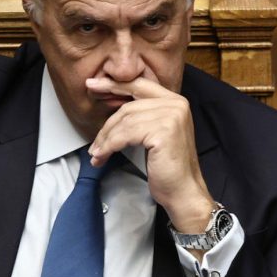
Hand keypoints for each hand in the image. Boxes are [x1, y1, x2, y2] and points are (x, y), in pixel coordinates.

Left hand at [86, 76, 215, 234]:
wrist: (184, 192)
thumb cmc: (168, 167)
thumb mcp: (155, 133)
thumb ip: (142, 115)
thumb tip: (111, 102)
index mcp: (175, 101)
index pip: (138, 85)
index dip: (113, 84)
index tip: (93, 84)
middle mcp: (176, 104)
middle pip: (128, 107)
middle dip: (106, 126)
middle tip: (93, 141)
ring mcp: (171, 116)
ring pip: (124, 122)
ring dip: (105, 140)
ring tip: (97, 153)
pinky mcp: (163, 132)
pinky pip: (125, 135)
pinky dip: (109, 147)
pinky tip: (103, 156)